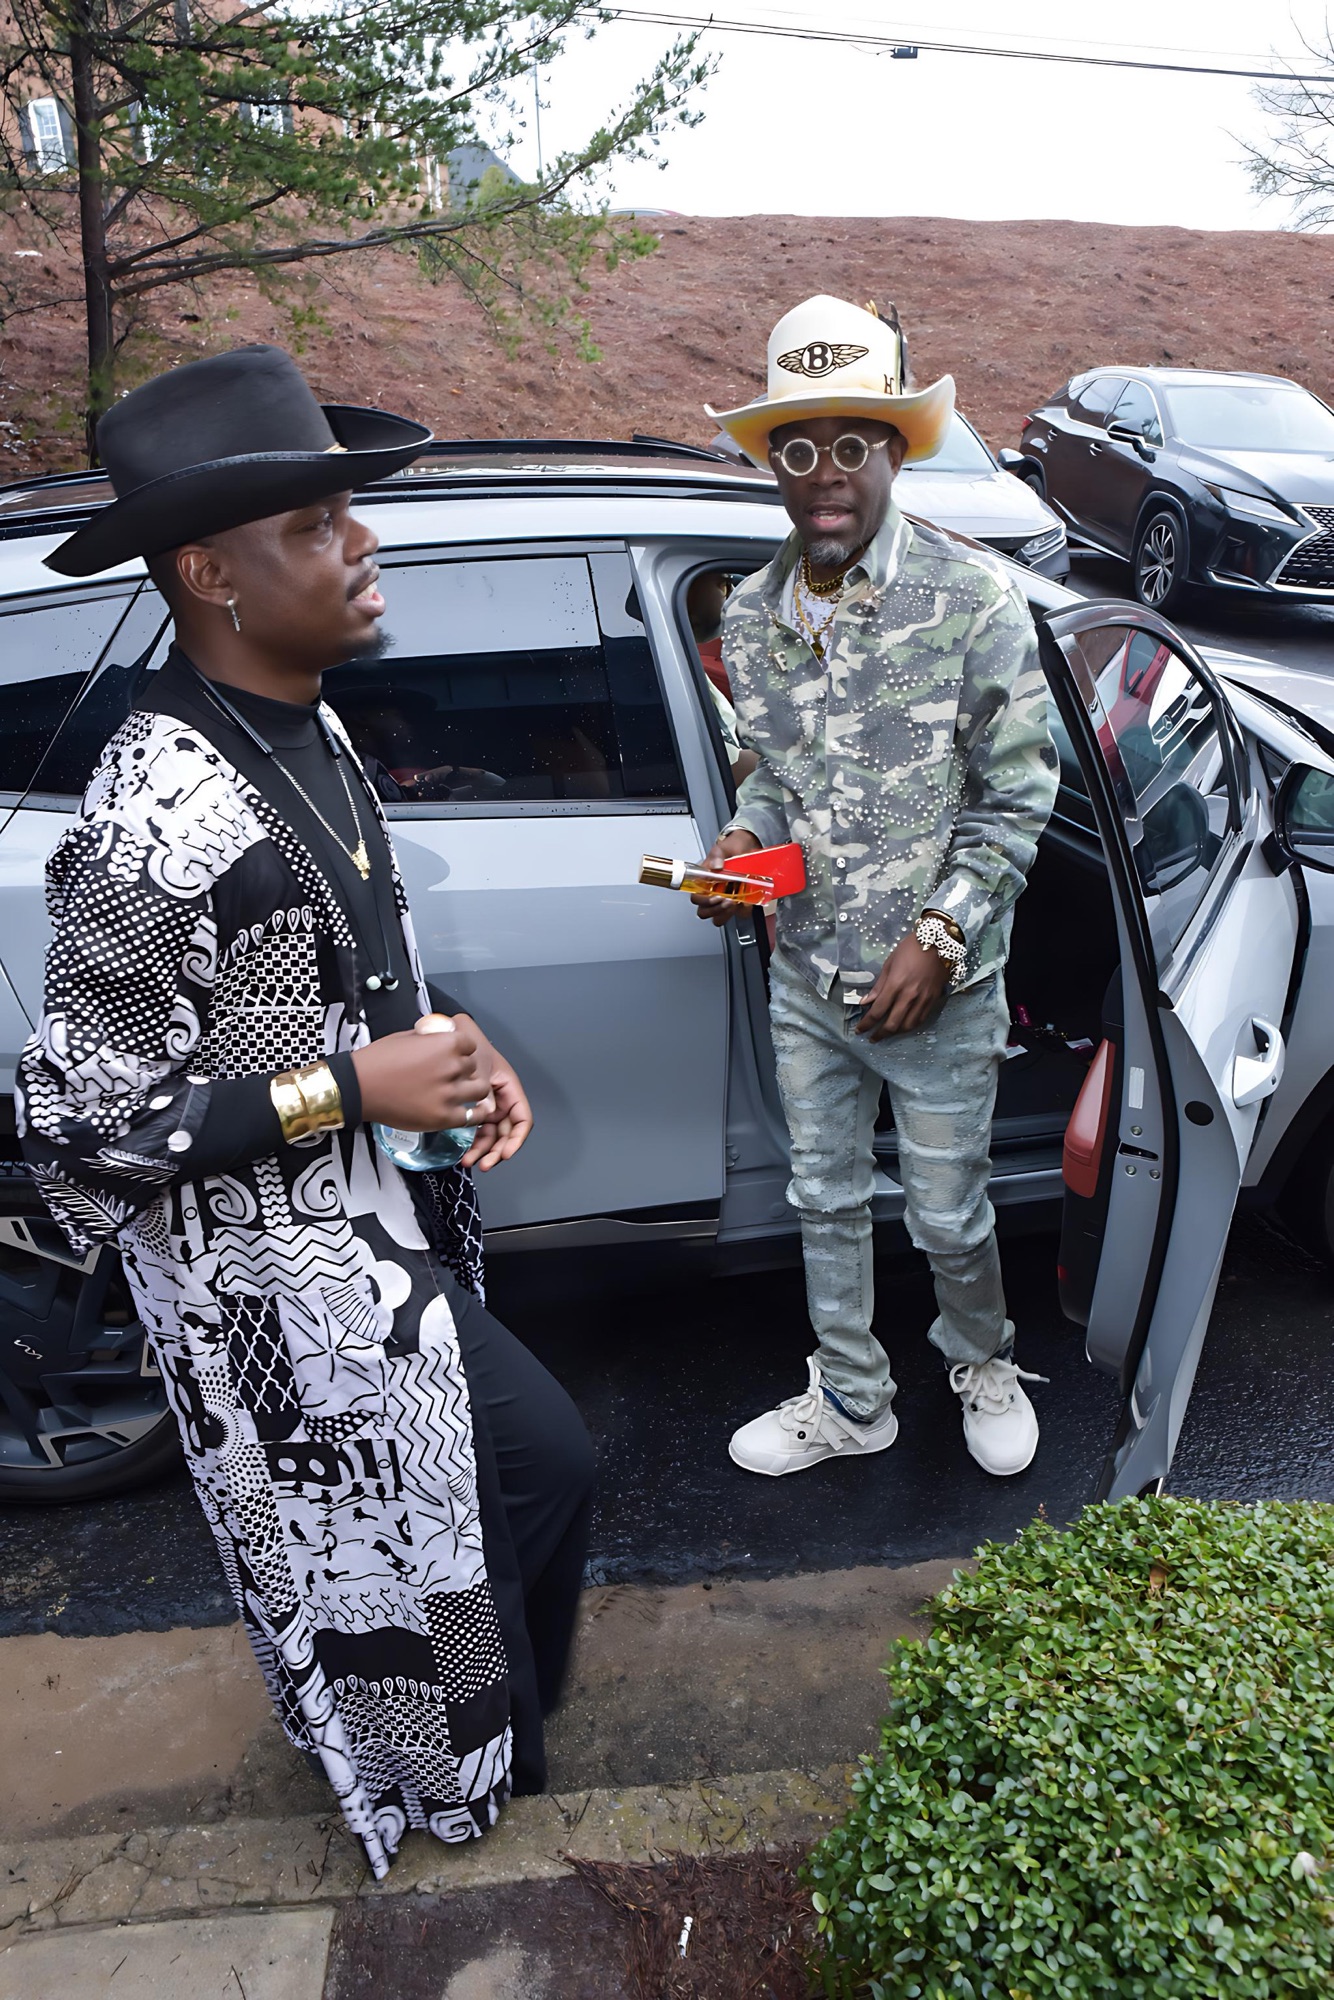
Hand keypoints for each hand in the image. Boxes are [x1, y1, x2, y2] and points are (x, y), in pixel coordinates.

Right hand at [352, 1018, 496, 1129]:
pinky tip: (468, 1110)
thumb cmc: (378, 1060)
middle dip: (465, 1069)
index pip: (471, 1044)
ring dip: (473, 1089)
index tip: (456, 1056)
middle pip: (474, 1066)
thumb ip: (432, 1037)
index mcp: (445, 1043)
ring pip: (480, 1089)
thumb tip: (443, 1035)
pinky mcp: (444, 1117)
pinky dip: (474, 1113)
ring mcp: (449, 1094)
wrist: (359, 1088)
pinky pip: (473, 1116)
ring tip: (463, 1092)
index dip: (463, 1050)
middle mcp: (452, 1067)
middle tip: (452, 1075)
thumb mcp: (408, 1036)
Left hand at [452, 1022, 533, 1171]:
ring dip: (485, 1150)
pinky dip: (474, 1143)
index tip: (505, 1153)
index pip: (522, 1119)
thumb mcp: (479, 1067)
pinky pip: (478, 1130)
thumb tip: (487, 1114)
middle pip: (507, 1132)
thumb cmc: (468, 1044)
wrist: (448, 1033)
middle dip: (498, 1150)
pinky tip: (465, 1153)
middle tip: (484, 1164)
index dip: (516, 1139)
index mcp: (509, 1087)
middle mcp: (502, 1099)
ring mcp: (488, 1104)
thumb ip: (484, 1092)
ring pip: (492, 1134)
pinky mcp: (474, 1108)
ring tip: (470, 1162)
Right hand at [691, 829, 762, 924]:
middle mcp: (711, 893)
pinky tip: (745, 902)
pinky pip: (737, 915)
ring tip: (735, 902)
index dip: (704, 901)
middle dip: (715, 909)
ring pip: (717, 918)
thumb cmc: (731, 849)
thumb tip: (716, 866)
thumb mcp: (722, 848)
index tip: (716, 896)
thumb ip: (717, 855)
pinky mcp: (737, 904)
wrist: (747, 848)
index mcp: (703, 882)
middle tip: (727, 900)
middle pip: (704, 911)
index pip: (696, 898)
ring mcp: (724, 900)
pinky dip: (742, 911)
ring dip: (725, 913)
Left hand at [856, 934, 952, 1040]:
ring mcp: (923, 1000)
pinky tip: (903, 1026)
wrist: (940, 943)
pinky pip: (920, 1019)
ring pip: (907, 1025)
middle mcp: (909, 996)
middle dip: (880, 1034)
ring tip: (887, 1033)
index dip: (866, 1023)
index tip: (859, 1029)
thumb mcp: (890, 964)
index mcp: (895, 985)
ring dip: (895, 1033)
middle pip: (892, 1024)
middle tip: (872, 1038)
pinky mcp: (933, 1000)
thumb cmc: (911, 949)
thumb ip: (879, 986)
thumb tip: (866, 1002)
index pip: (877, 1011)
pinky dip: (910, 1026)